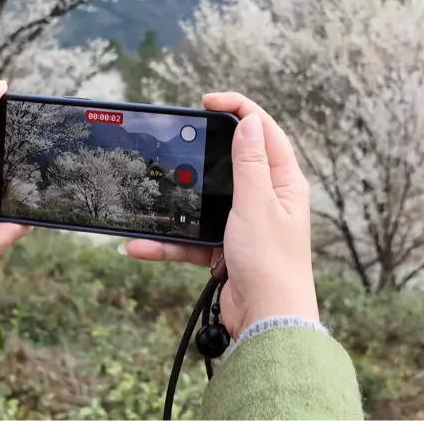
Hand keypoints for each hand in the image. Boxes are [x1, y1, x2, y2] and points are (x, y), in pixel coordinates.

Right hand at [121, 92, 318, 336]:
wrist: (267, 321)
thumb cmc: (271, 264)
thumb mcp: (257, 204)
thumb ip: (250, 163)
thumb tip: (250, 122)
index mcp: (284, 182)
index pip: (264, 132)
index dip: (239, 109)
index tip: (209, 101)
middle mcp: (266, 199)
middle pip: (231, 163)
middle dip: (201, 153)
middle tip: (177, 139)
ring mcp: (244, 225)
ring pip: (204, 203)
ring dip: (176, 205)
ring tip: (151, 193)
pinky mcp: (225, 250)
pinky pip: (190, 240)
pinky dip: (167, 243)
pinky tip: (139, 245)